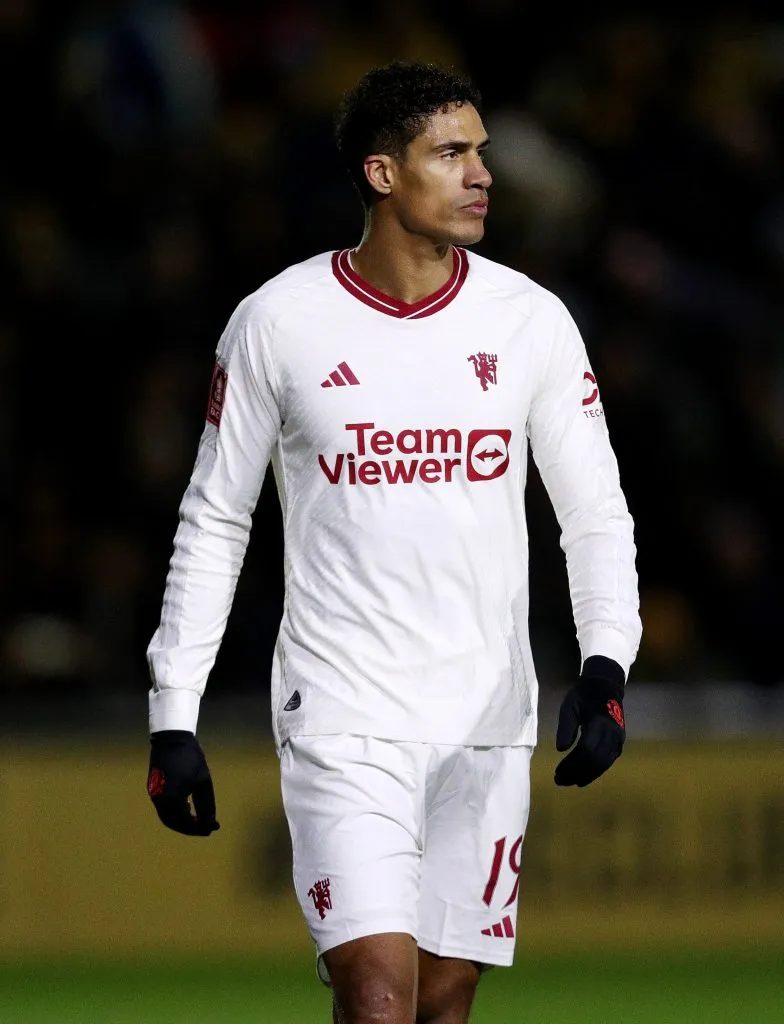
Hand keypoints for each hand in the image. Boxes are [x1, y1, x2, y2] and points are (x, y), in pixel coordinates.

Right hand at [147, 730, 219, 835]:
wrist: (171, 739)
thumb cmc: (190, 758)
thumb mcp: (203, 781)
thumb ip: (207, 804)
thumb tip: (211, 824)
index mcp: (171, 799)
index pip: (185, 823)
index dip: (199, 828)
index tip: (212, 829)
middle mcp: (159, 801)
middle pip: (174, 823)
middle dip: (190, 828)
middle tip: (205, 828)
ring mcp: (154, 795)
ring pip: (167, 817)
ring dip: (182, 822)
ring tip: (197, 819)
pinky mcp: (153, 790)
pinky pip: (163, 808)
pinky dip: (175, 813)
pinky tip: (187, 807)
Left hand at [554, 656, 625, 786]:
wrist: (606, 686)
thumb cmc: (584, 695)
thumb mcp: (570, 706)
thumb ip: (566, 727)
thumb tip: (561, 750)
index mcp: (599, 722)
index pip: (585, 750)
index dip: (571, 764)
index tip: (557, 772)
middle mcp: (612, 733)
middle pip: (594, 760)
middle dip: (576, 773)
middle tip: (559, 781)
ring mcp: (618, 739)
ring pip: (603, 764)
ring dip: (586, 776)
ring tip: (569, 782)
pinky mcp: (619, 742)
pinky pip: (608, 761)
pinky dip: (595, 771)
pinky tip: (583, 778)